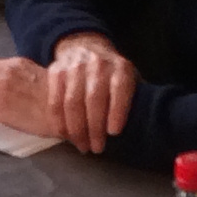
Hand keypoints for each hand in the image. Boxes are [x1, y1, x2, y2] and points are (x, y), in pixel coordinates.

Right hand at [44, 33, 138, 154]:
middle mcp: (97, 63)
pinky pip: (55, 100)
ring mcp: (74, 66)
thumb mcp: (129, 80)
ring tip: (82, 146)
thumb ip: (134, 99)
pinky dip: (59, 121)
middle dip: (94, 127)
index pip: (120, 87)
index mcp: (120, 67)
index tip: (114, 133)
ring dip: (76, 129)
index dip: (117, 110)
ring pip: (72, 101)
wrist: (86, 47)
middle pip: (94, 98)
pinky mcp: (56, 72)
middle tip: (96, 148)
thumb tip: (141, 128)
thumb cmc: (113, 75)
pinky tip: (64, 135)